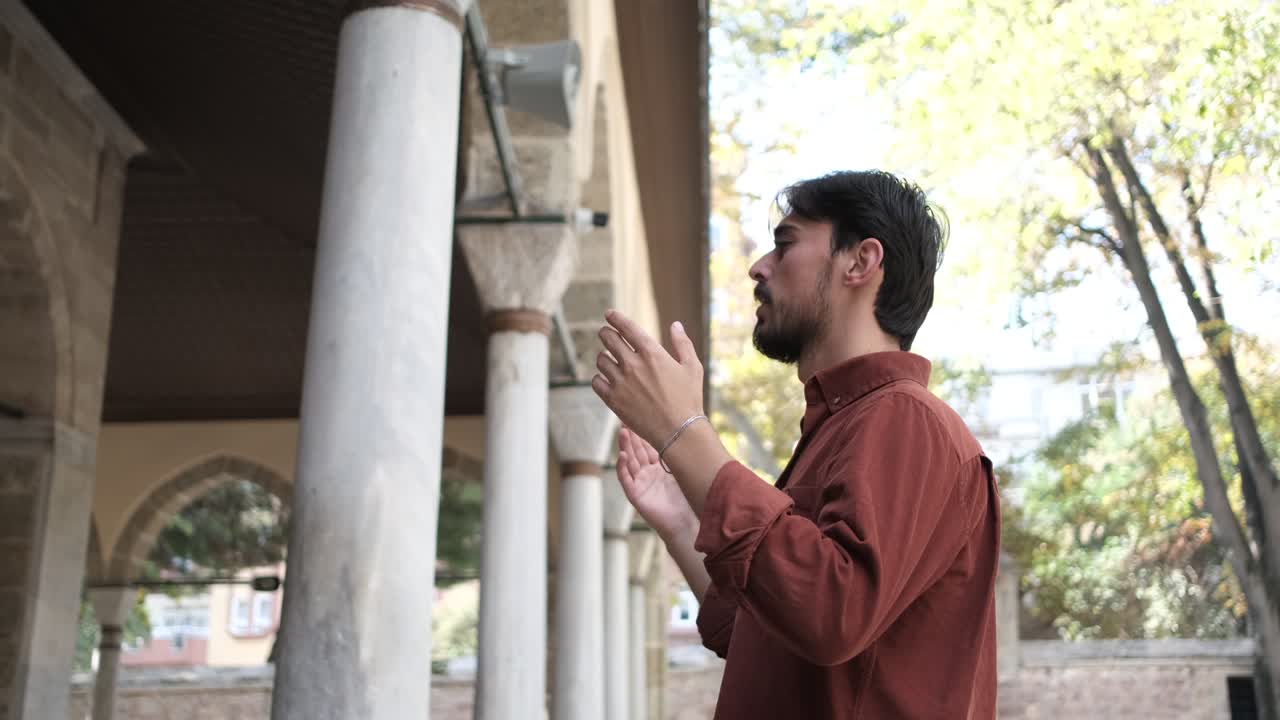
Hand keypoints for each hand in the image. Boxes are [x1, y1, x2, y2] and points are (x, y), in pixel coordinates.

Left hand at [591, 310, 703, 449]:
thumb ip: (682, 343)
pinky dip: (599, 378)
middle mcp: (633, 364)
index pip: (626, 328)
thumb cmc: (688, 399)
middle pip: (608, 339)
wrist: (678, 430)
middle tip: (606, 334)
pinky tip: (606, 380)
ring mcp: (621, 382)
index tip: (609, 314)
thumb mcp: (692, 367)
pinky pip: (596, 381)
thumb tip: (675, 325)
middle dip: (606, 333)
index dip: (615, 318)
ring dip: (604, 357)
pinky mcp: (613, 399)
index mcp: (652, 353)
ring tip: (610, 360)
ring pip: (601, 360)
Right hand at [616, 427, 696, 543]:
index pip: (648, 446)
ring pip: (629, 462)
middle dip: (631, 435)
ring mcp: (640, 483)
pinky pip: (626, 480)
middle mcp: (648, 473)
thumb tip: (691, 430)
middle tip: (626, 418)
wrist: (686, 523)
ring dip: (625, 447)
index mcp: (659, 466)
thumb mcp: (684, 471)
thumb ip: (681, 454)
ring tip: (622, 432)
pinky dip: (623, 468)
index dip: (643, 432)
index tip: (640, 415)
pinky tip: (622, 456)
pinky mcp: (636, 495)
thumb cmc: (688, 499)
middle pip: (637, 450)